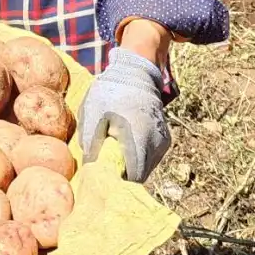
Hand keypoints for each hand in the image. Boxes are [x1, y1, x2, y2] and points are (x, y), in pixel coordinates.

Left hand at [77, 48, 169, 182]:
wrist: (136, 73)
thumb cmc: (110, 93)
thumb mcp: (91, 114)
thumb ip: (90, 143)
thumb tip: (90, 168)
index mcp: (138, 138)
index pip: (133, 177)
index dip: (117, 180)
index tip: (104, 176)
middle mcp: (155, 143)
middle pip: (139, 175)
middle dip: (122, 174)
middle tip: (106, 165)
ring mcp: (163, 142)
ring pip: (146, 167)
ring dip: (130, 165)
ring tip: (115, 151)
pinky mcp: (165, 139)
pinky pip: (150, 157)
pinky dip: (138, 157)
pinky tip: (126, 145)